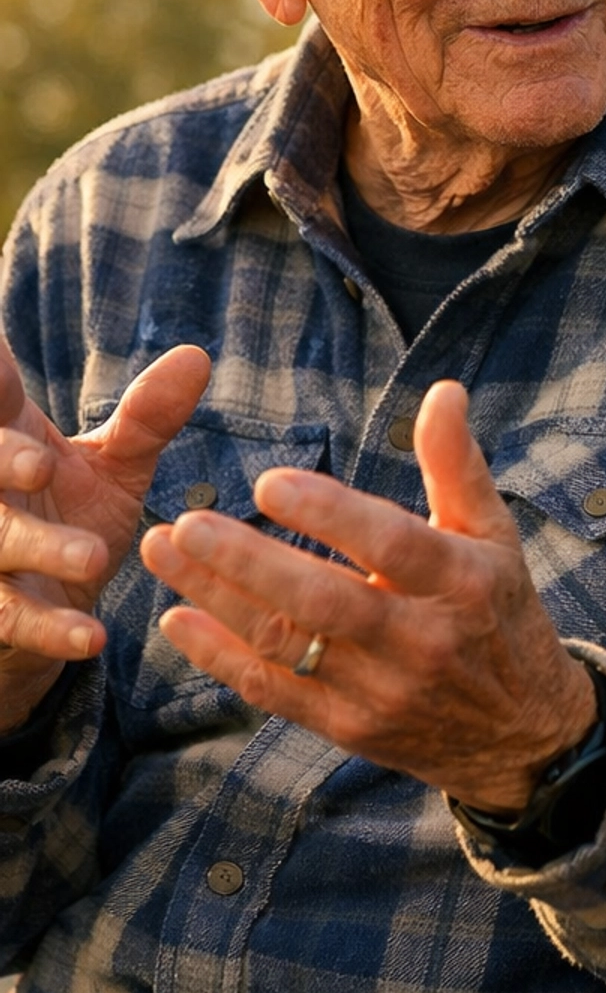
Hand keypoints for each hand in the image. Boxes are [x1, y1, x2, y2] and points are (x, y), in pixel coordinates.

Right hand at [0, 335, 209, 730]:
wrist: (50, 615)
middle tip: (38, 465)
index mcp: (11, 435)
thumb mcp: (114, 467)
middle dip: (2, 460)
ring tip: (92, 555)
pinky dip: (52, 629)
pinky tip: (91, 637)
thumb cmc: (71, 518)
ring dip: (40, 548)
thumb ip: (149, 417)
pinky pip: (12, 619)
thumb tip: (198, 355)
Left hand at [142, 380, 598, 810]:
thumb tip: (442, 392)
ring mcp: (382, 691)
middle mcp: (421, 640)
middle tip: (187, 523)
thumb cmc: (501, 613)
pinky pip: (276, 692)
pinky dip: (221, 658)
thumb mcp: (494, 535)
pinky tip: (179, 619)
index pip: (389, 544)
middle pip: (324, 601)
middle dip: (249, 562)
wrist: (523, 734)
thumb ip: (456, 464)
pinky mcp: (351, 728)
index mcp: (461, 582)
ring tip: (164, 552)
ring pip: (288, 644)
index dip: (329, 515)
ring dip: (217, 599)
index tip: (269, 483)